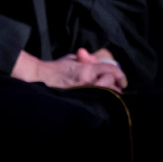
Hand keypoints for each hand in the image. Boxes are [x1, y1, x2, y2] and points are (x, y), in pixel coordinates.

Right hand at [10, 51, 124, 91]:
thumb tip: (100, 64)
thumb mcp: (74, 59)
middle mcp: (86, 81)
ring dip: (108, 94)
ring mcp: (81, 91)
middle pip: (110, 84)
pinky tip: (99, 101)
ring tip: (108, 95)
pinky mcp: (75, 99)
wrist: (38, 76)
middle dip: (115, 87)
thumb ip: (88, 62)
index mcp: (87, 69)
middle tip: (116, 89)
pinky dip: (99, 101)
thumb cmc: (56, 67)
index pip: (111, 70)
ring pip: (104, 94)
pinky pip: (93, 101)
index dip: (120, 76)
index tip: (123, 81)